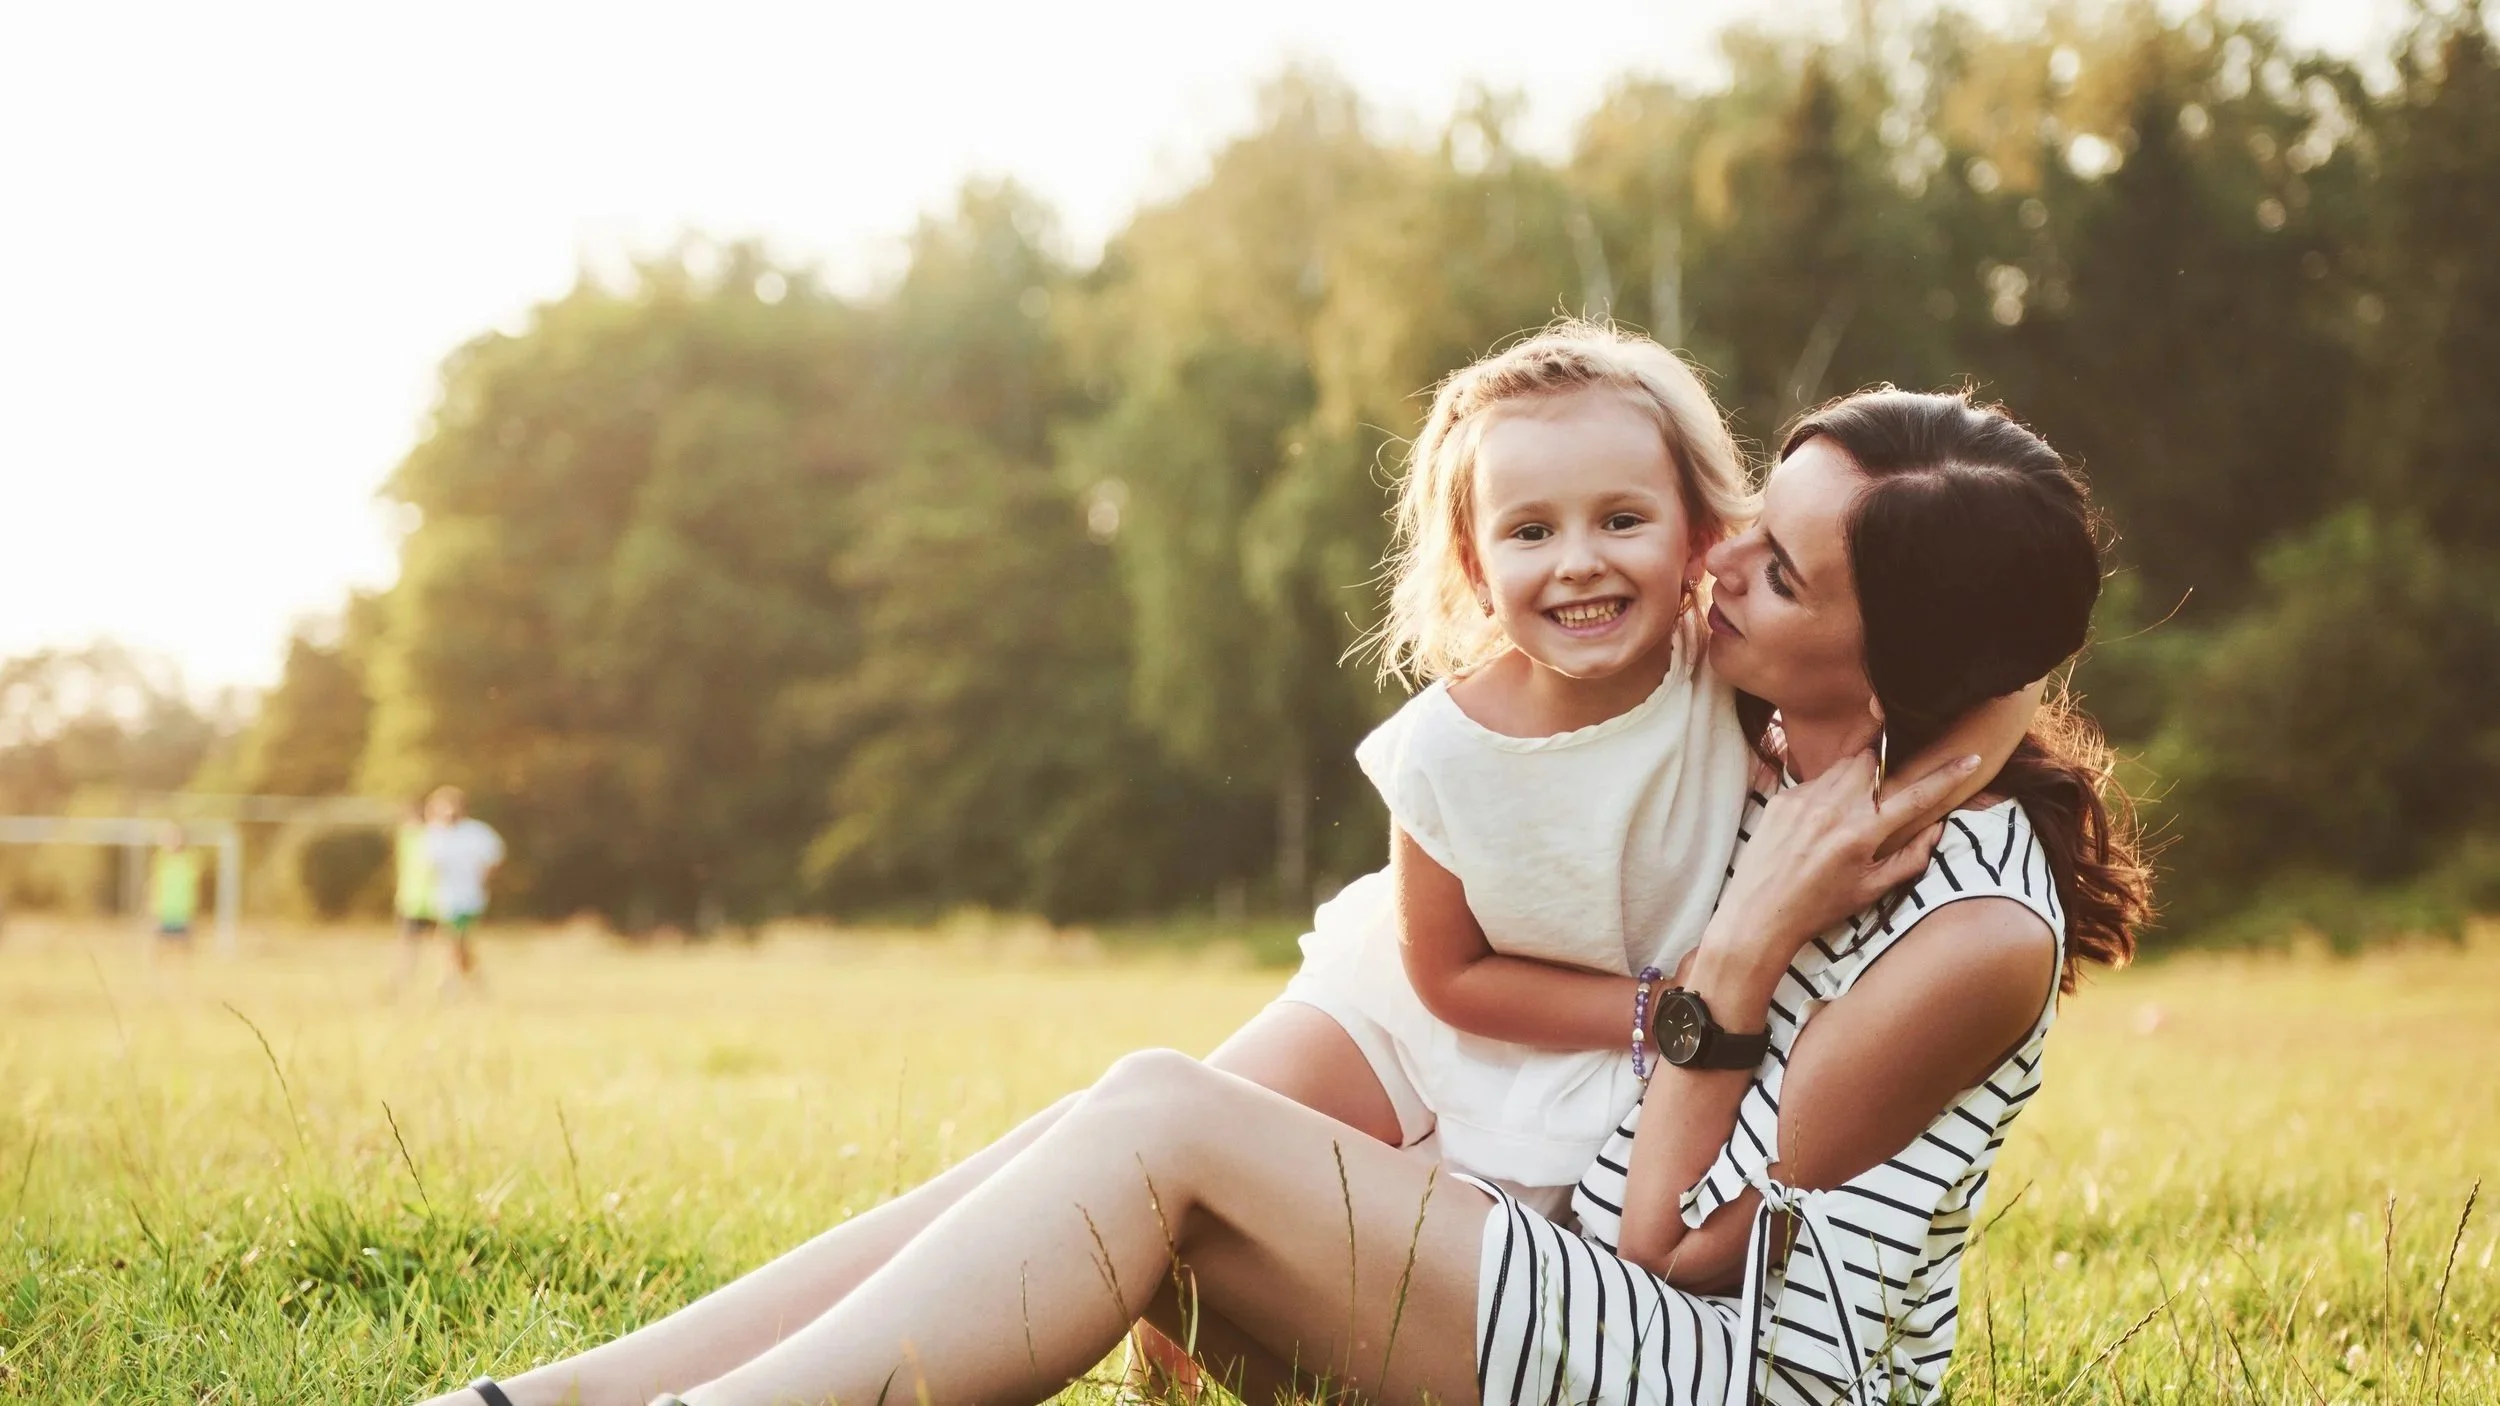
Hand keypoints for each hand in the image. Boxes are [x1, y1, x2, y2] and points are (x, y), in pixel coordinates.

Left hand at [1706, 733, 1981, 975]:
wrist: (1760, 914)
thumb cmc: (1820, 907)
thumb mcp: (1872, 890)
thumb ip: (1910, 859)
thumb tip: (1937, 829)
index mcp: (1862, 833)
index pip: (1916, 796)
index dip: (1947, 776)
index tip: (1971, 758)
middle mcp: (1834, 808)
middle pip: (1873, 762)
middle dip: (1884, 770)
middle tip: (1881, 794)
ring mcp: (1804, 799)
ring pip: (1843, 766)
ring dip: (1855, 778)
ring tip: (1846, 813)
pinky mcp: (1781, 798)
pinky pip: (1814, 780)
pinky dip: (1825, 792)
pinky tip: (1817, 823)